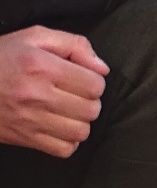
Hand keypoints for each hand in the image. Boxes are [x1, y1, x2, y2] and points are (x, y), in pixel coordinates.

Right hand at [0, 26, 108, 157]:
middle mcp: (37, 95)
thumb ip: (73, 45)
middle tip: (74, 94)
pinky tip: (58, 127)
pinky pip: (64, 150)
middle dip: (89, 101)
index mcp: (42, 67)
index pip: (95, 84)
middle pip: (91, 109)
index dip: (93, 80)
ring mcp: (29, 120)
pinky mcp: (22, 139)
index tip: (81, 78)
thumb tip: (102, 68)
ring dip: (80, 121)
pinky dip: (67, 141)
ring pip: (81, 132)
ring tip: (67, 111)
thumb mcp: (33, 37)